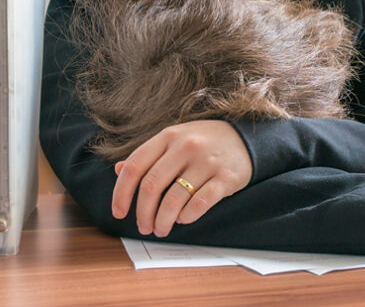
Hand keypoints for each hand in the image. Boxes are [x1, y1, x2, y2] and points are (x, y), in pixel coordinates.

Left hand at [111, 120, 252, 237]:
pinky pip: (200, 203)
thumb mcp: (174, 140)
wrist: (245, 138)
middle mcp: (185, 146)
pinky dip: (187, 216)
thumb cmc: (204, 141)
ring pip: (174, 199)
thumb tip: (119, 171)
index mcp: (168, 136)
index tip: (119, 212)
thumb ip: (149, 155)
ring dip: (163, 221)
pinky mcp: (225, 178)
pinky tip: (184, 219)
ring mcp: (206, 161)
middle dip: (143, 213)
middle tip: (144, 227)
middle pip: (152, 186)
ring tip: (161, 229)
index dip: (121, 193)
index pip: (135, 166)